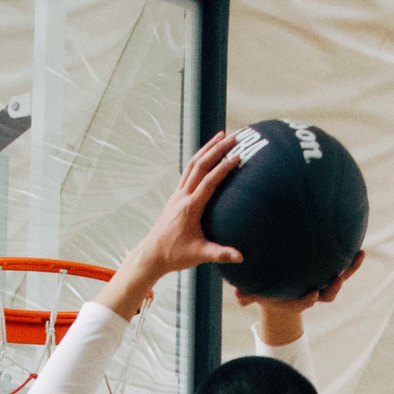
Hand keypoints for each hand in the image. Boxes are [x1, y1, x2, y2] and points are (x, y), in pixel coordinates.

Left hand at [98, 132, 243, 320]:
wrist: (152, 254)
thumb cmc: (175, 255)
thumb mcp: (199, 255)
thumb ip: (220, 254)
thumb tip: (241, 257)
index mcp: (190, 208)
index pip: (209, 182)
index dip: (224, 168)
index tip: (238, 156)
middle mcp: (182, 196)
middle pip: (200, 165)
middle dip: (217, 149)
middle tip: (234, 136)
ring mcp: (178, 194)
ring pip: (193, 164)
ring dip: (207, 148)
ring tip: (221, 136)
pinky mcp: (176, 196)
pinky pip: (188, 171)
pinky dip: (200, 159)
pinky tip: (208, 153)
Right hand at [236, 248, 365, 340]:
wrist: (283, 287)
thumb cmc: (267, 289)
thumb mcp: (257, 292)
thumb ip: (248, 295)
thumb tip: (238, 298)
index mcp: (298, 298)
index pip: (305, 301)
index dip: (309, 300)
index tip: (312, 295)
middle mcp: (313, 291)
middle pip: (327, 294)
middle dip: (333, 289)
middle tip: (336, 280)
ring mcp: (323, 281)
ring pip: (339, 279)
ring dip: (348, 271)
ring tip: (357, 258)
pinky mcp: (330, 270)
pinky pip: (344, 266)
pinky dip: (353, 261)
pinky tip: (360, 249)